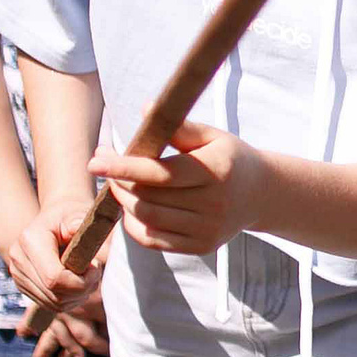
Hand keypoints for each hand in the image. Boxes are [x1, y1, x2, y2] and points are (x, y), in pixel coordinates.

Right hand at [3, 196, 110, 356]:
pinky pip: (50, 304)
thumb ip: (91, 233)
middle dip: (82, 289)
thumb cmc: (71, 215)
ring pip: (54, 303)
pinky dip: (69, 299)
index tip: (96, 266)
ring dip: (77, 296)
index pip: (55, 278)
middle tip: (95, 271)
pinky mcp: (23, 285)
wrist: (54, 217)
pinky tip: (77, 283)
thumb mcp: (81, 216)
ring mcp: (17, 274)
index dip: (81, 281)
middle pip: (55, 294)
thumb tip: (106, 253)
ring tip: (87, 275)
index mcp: (30, 240)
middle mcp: (18, 259)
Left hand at [89, 121, 269, 256]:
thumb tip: (146, 109)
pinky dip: (134, 223)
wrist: (260, 194)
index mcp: (216, 171)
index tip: (95, 161)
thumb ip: (180, 126)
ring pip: (147, 219)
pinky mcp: (201, 247)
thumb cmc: (229, 158)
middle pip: (148, 197)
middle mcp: (214, 204)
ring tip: (118, 184)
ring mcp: (208, 230)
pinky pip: (153, 240)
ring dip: (123, 201)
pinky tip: (132, 206)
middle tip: (104, 165)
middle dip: (118, 181)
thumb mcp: (212, 136)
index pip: (161, 173)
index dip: (124, 167)